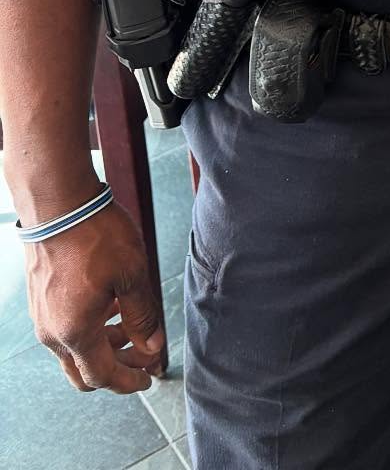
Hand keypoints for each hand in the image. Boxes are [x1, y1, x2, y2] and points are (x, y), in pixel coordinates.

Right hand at [24, 203, 165, 393]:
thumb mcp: (132, 274)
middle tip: (144, 354)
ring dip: (105, 345)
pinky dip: (90, 328)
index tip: (149, 377)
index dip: (128, 381)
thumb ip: (142, 316)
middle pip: (84, 371)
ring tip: (133, 326)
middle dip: (117, 368)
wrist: (58, 205)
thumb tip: (152, 345)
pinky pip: (66, 328)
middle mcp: (53, 332)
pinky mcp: (41, 300)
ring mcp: (43, 316)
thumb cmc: (95, 235)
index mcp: (75, 332)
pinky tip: (112, 306)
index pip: (102, 376)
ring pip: (75, 349)